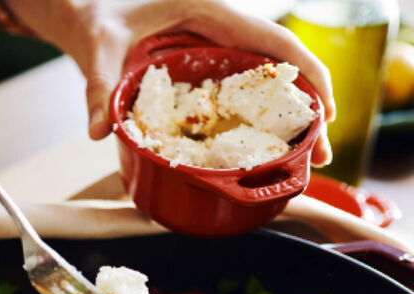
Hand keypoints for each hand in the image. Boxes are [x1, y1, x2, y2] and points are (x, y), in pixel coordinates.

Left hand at [7, 0, 333, 166]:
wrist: (86, 13)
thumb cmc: (98, 18)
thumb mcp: (99, 48)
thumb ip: (99, 88)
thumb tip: (99, 132)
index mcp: (210, 12)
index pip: (273, 41)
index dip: (307, 73)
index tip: (327, 110)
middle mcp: (222, 29)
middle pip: (281, 66)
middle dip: (308, 108)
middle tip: (319, 154)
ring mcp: (217, 48)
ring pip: (267, 80)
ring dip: (289, 117)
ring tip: (304, 158)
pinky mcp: (207, 66)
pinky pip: (244, 89)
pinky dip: (261, 117)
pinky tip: (269, 145)